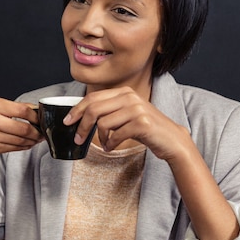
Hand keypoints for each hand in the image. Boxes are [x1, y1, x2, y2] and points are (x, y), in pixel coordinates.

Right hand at [0, 97, 41, 159]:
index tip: (41, 119)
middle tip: (42, 132)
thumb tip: (37, 110)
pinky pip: (14, 148)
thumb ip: (14, 107)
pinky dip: (24, 146)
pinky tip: (27, 143)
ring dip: (32, 141)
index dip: (36, 116)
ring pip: (20, 140)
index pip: (22, 110)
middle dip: (37, 132)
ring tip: (37, 138)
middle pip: (23, 128)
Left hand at [65, 86, 189, 160]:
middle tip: (78, 139)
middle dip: (82, 126)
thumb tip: (80, 117)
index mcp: (123, 92)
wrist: (171, 139)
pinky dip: (111, 144)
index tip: (67, 121)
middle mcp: (130, 97)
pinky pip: (116, 135)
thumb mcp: (125, 114)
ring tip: (106, 144)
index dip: (77, 110)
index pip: (93, 97)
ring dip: (100, 138)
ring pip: (103, 123)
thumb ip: (108, 110)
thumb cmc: (144, 128)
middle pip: (94, 109)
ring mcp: (137, 109)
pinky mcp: (142, 123)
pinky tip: (112, 147)